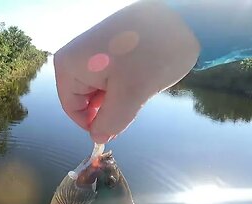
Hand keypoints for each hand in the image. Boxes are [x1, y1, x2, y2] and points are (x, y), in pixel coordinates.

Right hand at [54, 0, 199, 143]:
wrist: (183, 17)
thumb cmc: (152, 53)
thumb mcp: (130, 96)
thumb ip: (110, 123)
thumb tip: (97, 138)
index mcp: (68, 65)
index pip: (73, 110)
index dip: (94, 124)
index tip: (117, 128)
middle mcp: (73, 56)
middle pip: (85, 99)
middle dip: (108, 108)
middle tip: (133, 102)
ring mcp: (90, 50)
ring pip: (99, 90)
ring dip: (118, 97)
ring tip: (138, 84)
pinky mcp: (106, 48)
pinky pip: (108, 77)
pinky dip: (123, 84)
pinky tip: (139, 77)